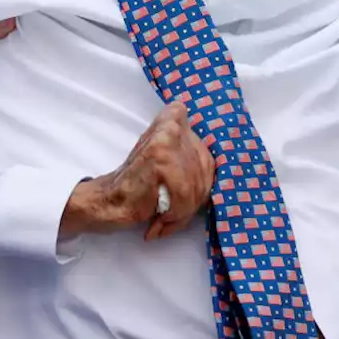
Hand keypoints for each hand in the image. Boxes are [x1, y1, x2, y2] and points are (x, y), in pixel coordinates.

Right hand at [60, 103, 214, 240]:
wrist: (109, 202)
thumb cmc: (140, 187)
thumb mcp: (166, 160)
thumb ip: (189, 152)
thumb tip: (229, 167)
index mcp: (173, 120)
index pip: (209, 146)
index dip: (202, 169)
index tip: (187, 185)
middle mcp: (172, 124)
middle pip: (206, 169)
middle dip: (195, 196)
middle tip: (174, 210)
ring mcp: (166, 140)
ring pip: (198, 185)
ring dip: (184, 210)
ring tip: (164, 217)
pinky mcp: (161, 158)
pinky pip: (186, 194)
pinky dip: (176, 214)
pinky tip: (158, 218)